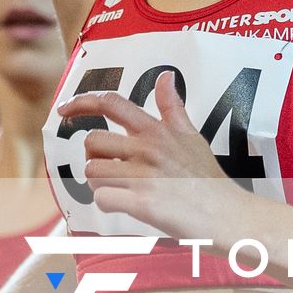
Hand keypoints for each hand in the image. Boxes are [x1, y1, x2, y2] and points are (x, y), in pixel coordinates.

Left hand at [60, 72, 246, 241]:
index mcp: (156, 130)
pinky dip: (108, 205)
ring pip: (93, 173)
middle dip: (96, 158)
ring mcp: (145, 176)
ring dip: (101, 184)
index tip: (64, 109)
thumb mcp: (192, 137)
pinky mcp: (143, 203)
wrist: (228, 216)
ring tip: (124, 191)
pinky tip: (126, 206)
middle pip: (92, 142)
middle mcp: (148, 148)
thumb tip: (166, 76)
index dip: (81, 103)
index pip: (111, 103)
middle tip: (115, 171)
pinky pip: (102, 199)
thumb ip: (172, 108)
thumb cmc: (208, 180)